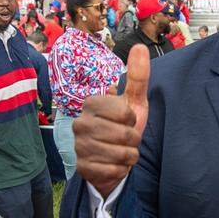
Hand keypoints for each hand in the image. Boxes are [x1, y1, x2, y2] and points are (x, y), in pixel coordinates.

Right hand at [73, 43, 149, 196]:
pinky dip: (120, 170)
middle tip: (126, 140)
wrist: (113, 159)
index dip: (131, 120)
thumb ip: (138, 76)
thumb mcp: (134, 101)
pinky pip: (112, 171)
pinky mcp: (81, 167)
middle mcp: (80, 123)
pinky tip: (113, 165)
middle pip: (124, 135)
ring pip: (120, 154)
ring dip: (128, 156)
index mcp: (91, 103)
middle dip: (133, 140)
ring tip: (121, 152)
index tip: (126, 121)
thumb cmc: (124, 126)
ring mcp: (79, 146)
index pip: (124, 112)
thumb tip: (139, 47)